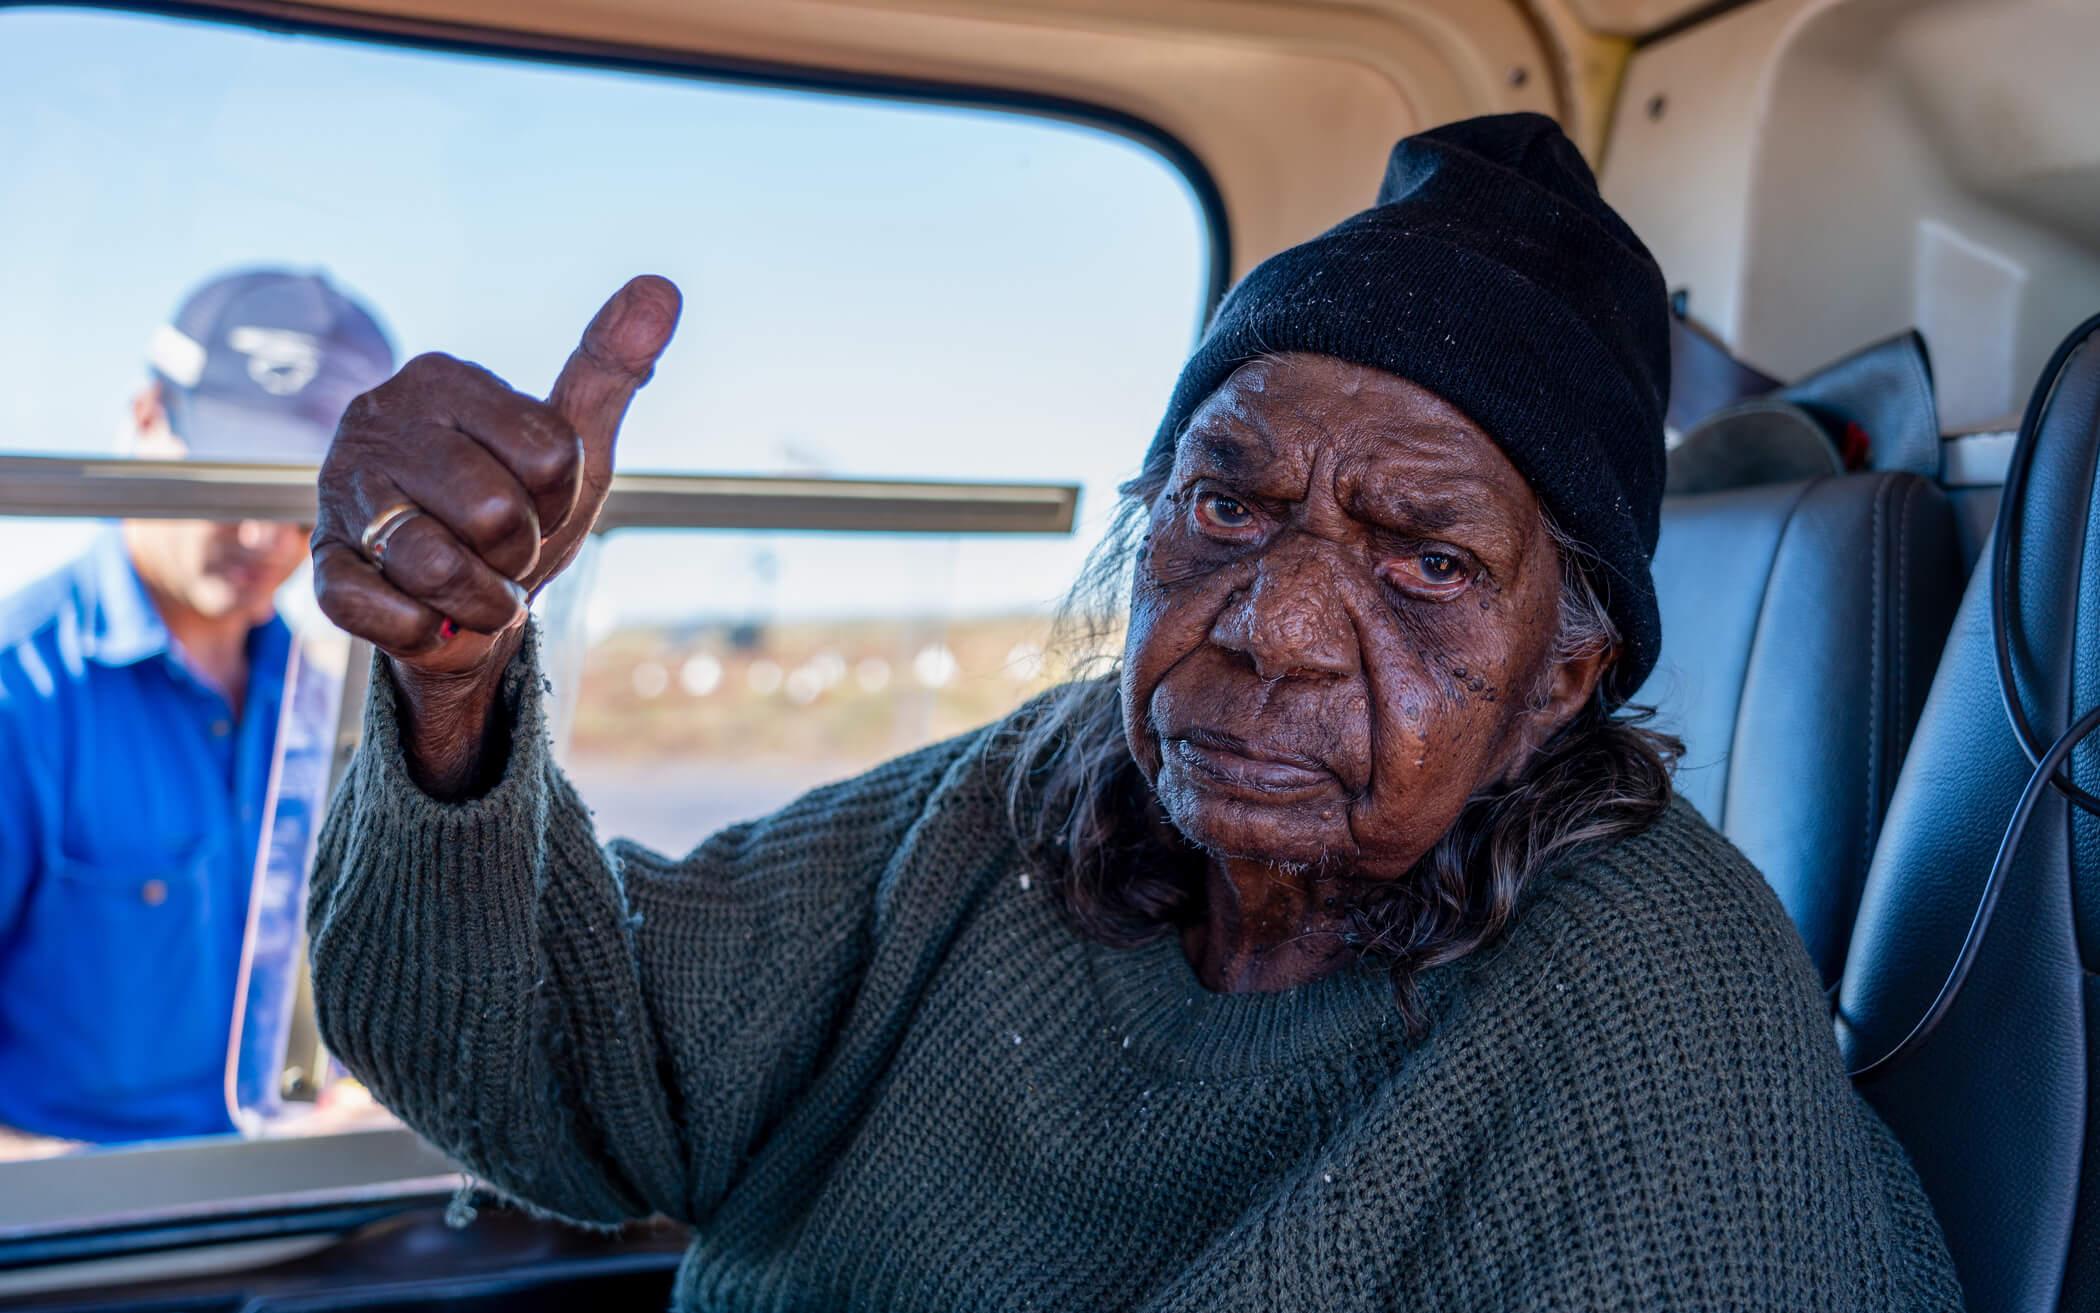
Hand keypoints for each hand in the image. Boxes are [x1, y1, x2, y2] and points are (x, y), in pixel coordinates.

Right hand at [312, 276, 681, 678]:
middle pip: (495, 512)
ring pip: (435, 564)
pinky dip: (425, 630)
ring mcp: (340, 489)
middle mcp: (378, 421)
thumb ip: (610, 368)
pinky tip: (427, 613)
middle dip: (518, 552)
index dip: (558, 500)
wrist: (463, 605)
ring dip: (479, 599)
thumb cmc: (519, 511)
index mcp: (443, 378)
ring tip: (470, 584)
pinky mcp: (320, 563)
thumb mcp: (574, 444)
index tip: (537, 501)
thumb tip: (660, 287)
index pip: (550, 454)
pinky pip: (375, 610)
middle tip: (501, 549)